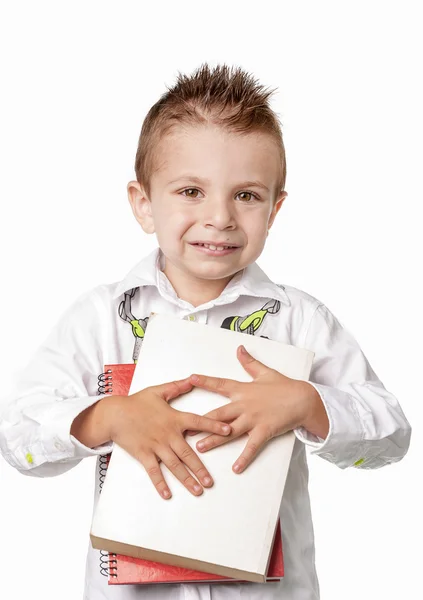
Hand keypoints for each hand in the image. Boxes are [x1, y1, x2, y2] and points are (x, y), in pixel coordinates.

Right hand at [103, 377, 231, 499]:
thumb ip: (176, 386)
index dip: (214, 425)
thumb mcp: (158, 391)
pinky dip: (160, 483)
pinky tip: (167, 494)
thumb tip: (192, 379)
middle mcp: (168, 434)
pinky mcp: (144, 454)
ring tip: (198, 490)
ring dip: (186, 479)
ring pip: (175, 465)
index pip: (199, 421)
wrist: (115, 414)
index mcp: (174, 418)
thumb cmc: (136, 402)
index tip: (228, 431)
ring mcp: (156, 446)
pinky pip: (154, 471)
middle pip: (189, 454)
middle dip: (201, 469)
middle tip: (211, 482)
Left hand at [186, 345, 323, 473]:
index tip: (190, 378)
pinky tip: (236, 467)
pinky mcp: (265, 430)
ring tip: (200, 448)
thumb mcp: (265, 372)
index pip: (220, 384)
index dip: (205, 381)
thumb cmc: (284, 386)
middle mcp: (245, 405)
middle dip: (201, 421)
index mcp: (243, 390)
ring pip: (230, 431)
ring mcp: (254, 419)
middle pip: (219, 414)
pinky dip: (244, 457)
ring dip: (214, 440)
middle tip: (185, 428)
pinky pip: (252, 446)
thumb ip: (249, 362)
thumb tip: (240, 349)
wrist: (303, 399)